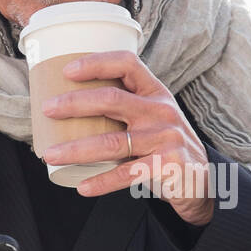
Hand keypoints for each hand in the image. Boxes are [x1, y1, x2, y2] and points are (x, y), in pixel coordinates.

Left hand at [41, 49, 214, 226]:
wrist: (202, 181)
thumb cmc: (165, 146)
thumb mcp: (154, 119)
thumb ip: (127, 109)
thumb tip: (71, 105)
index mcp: (156, 93)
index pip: (128, 64)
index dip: (96, 63)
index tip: (67, 71)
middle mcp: (162, 111)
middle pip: (113, 99)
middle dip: (75, 103)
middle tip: (47, 110)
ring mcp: (166, 138)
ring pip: (112, 142)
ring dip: (76, 149)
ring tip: (52, 154)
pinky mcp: (167, 165)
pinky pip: (126, 174)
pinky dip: (101, 182)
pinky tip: (82, 187)